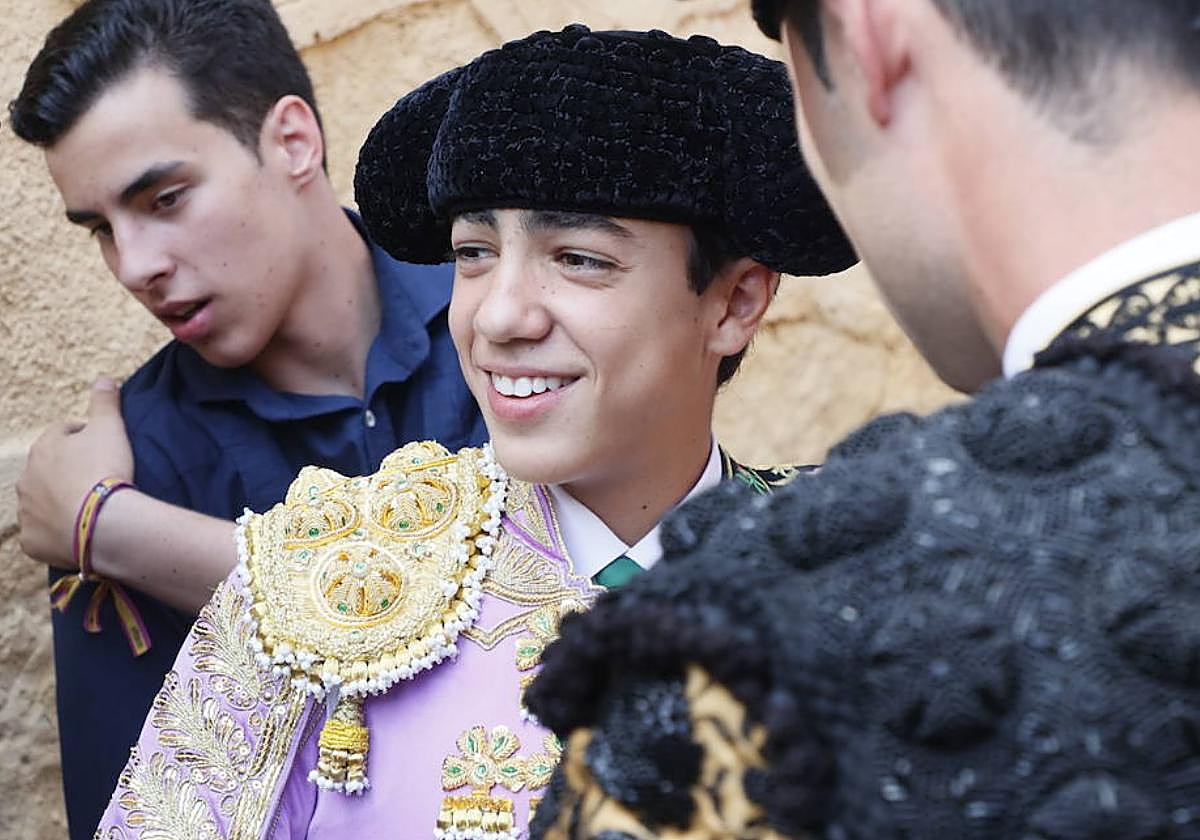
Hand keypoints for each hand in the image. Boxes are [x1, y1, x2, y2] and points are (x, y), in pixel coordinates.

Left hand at [16, 378, 132, 568]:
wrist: (102, 523)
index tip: (105, 448)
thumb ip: (105, 402)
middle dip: (68, 472)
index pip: (63, 434)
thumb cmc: (104, 471)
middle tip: (98, 479)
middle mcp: (27, 478)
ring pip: (42, 501)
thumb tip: (105, 378)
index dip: (86, 438)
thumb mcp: (111, 428)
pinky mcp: (32, 541)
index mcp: (44, 448)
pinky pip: (43, 533)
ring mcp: (27, 512)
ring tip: (89, 507)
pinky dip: (57, 531)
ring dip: (60, 501)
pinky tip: (78, 531)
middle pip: (49, 469)